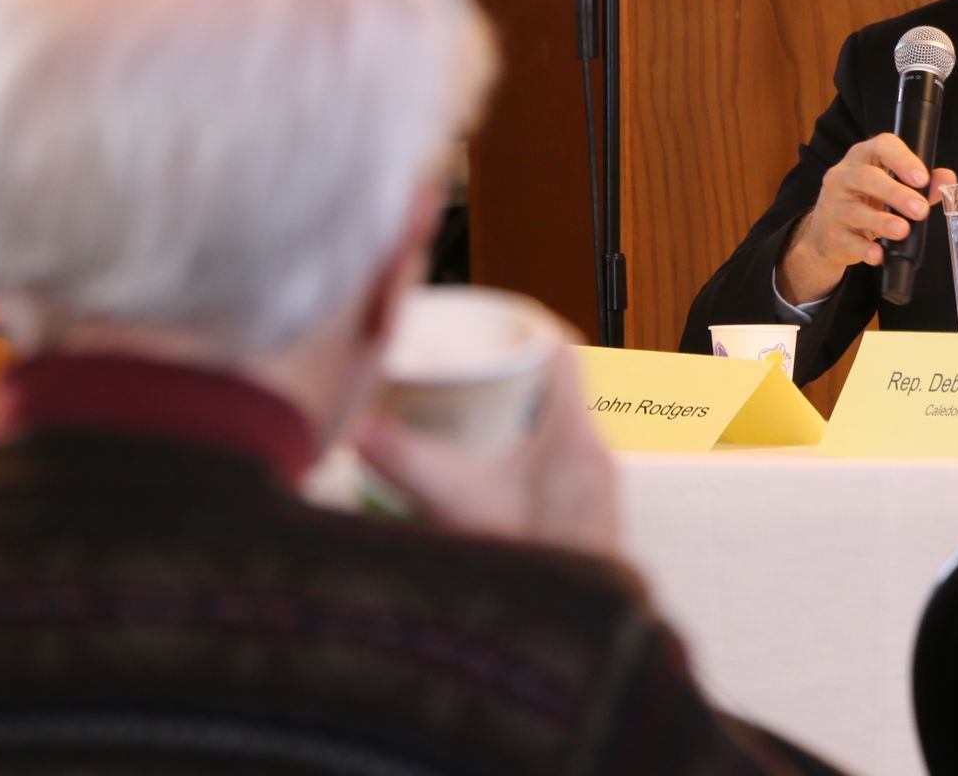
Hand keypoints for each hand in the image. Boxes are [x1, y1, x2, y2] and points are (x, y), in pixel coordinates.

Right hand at [353, 344, 619, 558]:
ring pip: (566, 429)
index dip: (531, 329)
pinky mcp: (594, 516)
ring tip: (478, 420)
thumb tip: (357, 430)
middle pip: (563, 388)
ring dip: (527, 419)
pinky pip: (569, 465)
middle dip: (515, 377)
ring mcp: (600, 486)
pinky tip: (500, 478)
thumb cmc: (535, 565)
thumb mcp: (459, 505)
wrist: (575, 632)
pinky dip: (536, 457)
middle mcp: (597, 451)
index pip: (564, 350)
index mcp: (572, 431)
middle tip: (470, 373)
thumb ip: (407, 462)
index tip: (495, 324)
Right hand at [776, 132, 956, 304]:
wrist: (829, 231)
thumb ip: (921, 182)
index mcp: (862, 157)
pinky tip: (878, 254)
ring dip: (882, 221)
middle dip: (896, 193)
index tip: (922, 178)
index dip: (903, 159)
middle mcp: (843, 177)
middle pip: (867, 178)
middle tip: (920, 210)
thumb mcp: (891, 185)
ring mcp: (834, 206)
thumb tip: (946, 179)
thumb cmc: (866, 200)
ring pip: (856, 211)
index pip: (881, 146)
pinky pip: (848, 241)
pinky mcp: (831, 233)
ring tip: (903, 230)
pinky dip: (864, 249)